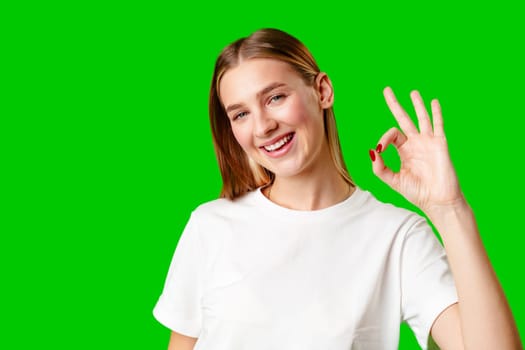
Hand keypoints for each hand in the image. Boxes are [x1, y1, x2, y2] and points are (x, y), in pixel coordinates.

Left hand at [370, 87, 464, 213]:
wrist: (437, 201)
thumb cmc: (417, 192)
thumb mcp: (393, 180)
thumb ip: (380, 168)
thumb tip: (372, 151)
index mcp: (404, 151)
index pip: (391, 136)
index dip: (383, 139)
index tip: (381, 149)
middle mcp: (415, 144)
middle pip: (403, 119)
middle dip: (395, 104)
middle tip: (386, 89)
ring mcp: (428, 142)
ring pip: (421, 118)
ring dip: (417, 105)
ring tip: (412, 92)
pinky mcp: (439, 144)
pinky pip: (438, 125)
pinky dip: (436, 113)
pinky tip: (433, 102)